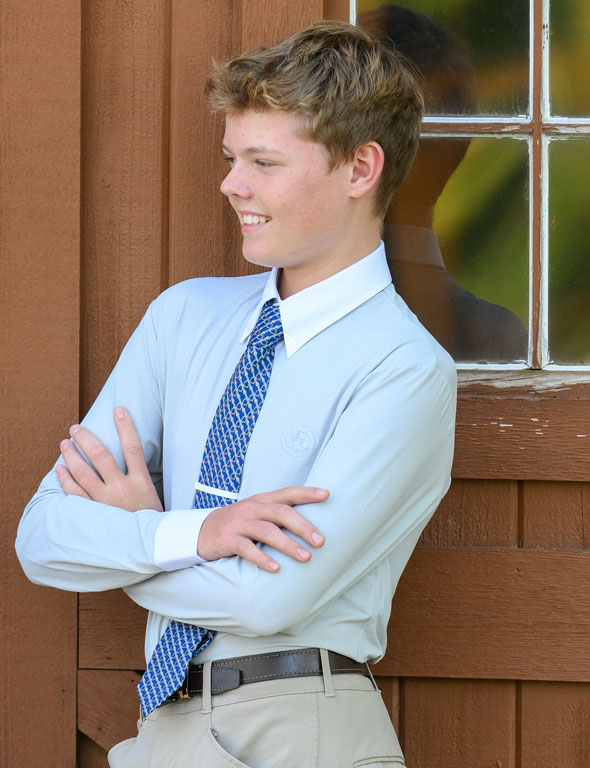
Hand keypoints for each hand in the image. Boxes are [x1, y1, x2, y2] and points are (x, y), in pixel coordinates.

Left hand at [57, 406, 162, 511]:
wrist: (148, 548)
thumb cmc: (152, 520)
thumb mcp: (154, 496)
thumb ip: (142, 477)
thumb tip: (136, 455)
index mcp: (141, 482)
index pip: (133, 446)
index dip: (126, 426)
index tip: (119, 409)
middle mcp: (122, 489)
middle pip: (101, 455)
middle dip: (86, 437)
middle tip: (76, 428)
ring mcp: (106, 502)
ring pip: (84, 472)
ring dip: (72, 455)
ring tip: (65, 443)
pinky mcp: (95, 514)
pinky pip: (75, 494)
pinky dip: (66, 480)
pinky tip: (60, 469)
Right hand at [197, 486, 327, 571]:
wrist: (202, 531)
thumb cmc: (239, 523)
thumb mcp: (257, 512)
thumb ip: (278, 513)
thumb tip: (312, 524)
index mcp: (262, 500)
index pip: (288, 493)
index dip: (307, 493)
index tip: (326, 494)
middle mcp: (252, 508)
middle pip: (281, 512)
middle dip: (303, 526)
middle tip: (321, 541)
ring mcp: (239, 523)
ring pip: (267, 531)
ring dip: (288, 545)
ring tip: (306, 557)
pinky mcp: (228, 539)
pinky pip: (247, 549)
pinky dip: (262, 558)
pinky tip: (276, 568)